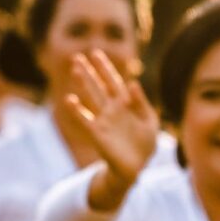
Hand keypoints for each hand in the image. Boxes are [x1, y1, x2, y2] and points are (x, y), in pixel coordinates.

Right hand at [65, 50, 158, 188]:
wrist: (136, 167)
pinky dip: (76, 110)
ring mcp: (103, 120)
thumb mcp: (150, 122)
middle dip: (89, 72)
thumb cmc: (144, 144)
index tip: (95, 53)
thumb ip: (141, 103)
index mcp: (126, 104)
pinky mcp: (97, 133)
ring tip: (75, 68)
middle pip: (99, 86)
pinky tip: (70, 100)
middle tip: (77, 57)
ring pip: (91, 97)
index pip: (114, 82)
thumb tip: (133, 83)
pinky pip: (85, 119)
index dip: (105, 68)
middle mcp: (112, 109)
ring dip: (83, 83)